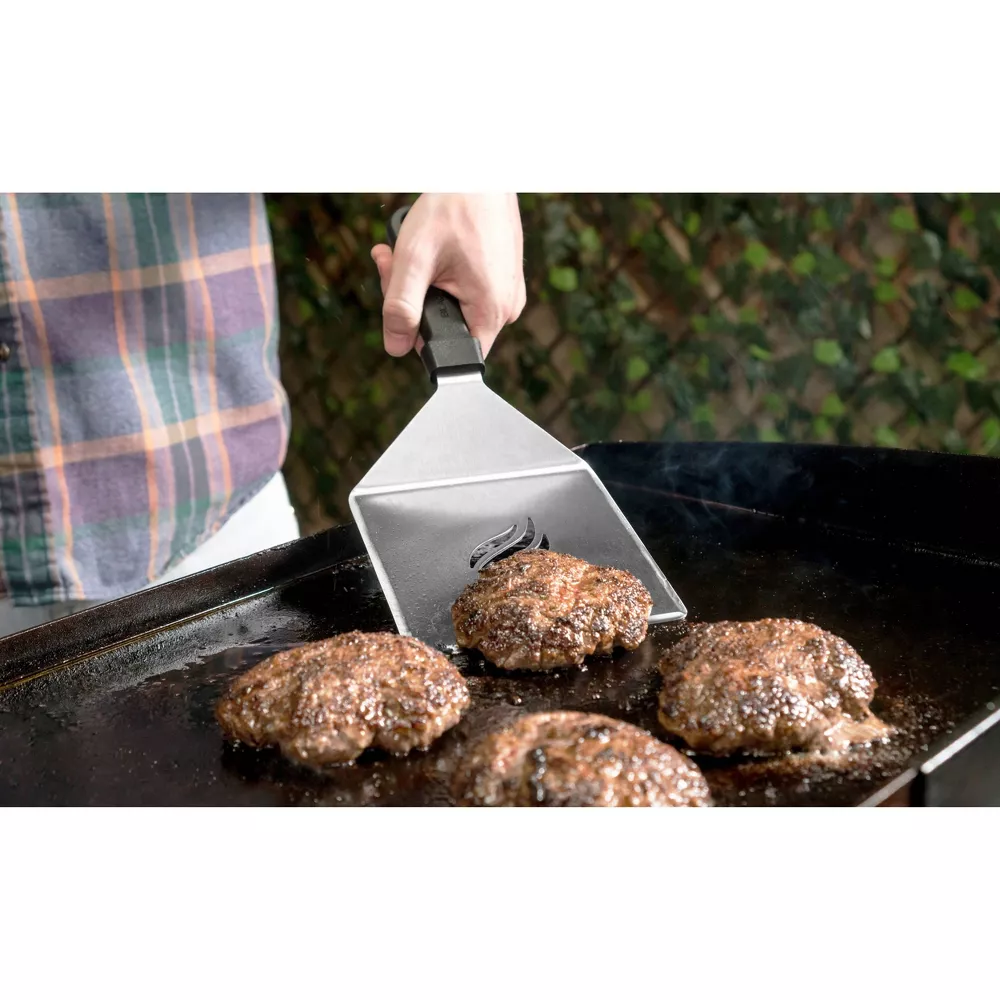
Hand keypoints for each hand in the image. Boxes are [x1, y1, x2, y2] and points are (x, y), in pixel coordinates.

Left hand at [370, 194, 525, 357]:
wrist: (479, 170)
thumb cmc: (452, 206)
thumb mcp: (415, 257)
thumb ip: (401, 306)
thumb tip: (395, 346)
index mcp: (492, 312)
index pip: (452, 355)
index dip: (419, 338)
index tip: (402, 301)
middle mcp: (507, 308)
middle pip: (448, 328)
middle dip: (412, 302)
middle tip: (393, 265)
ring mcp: (506, 293)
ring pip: (452, 307)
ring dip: (421, 284)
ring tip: (407, 252)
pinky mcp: (501, 279)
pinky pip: (465, 291)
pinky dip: (439, 275)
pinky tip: (428, 251)